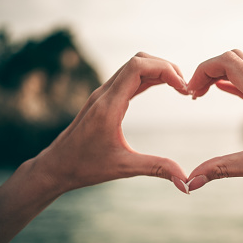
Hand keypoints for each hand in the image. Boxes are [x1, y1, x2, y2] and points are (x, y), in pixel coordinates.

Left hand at [31, 52, 189, 193]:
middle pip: (138, 61)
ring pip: (133, 67)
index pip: (137, 67)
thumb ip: (156, 168)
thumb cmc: (84, 167)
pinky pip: (129, 79)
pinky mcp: (103, 100)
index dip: (164, 69)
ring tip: (179, 87)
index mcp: (109, 105)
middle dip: (165, 67)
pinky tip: (163, 87)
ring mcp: (103, 95)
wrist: (56, 166)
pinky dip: (148, 78)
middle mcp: (105, 94)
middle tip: (185, 87)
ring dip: (157, 70)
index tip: (183, 87)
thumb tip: (186, 181)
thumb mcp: (123, 168)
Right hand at [186, 50, 242, 190]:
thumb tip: (191, 181)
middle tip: (193, 94)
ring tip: (202, 94)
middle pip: (234, 58)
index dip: (202, 70)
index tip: (190, 94)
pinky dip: (233, 82)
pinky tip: (223, 91)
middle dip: (208, 69)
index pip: (227, 62)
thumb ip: (221, 170)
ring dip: (220, 74)